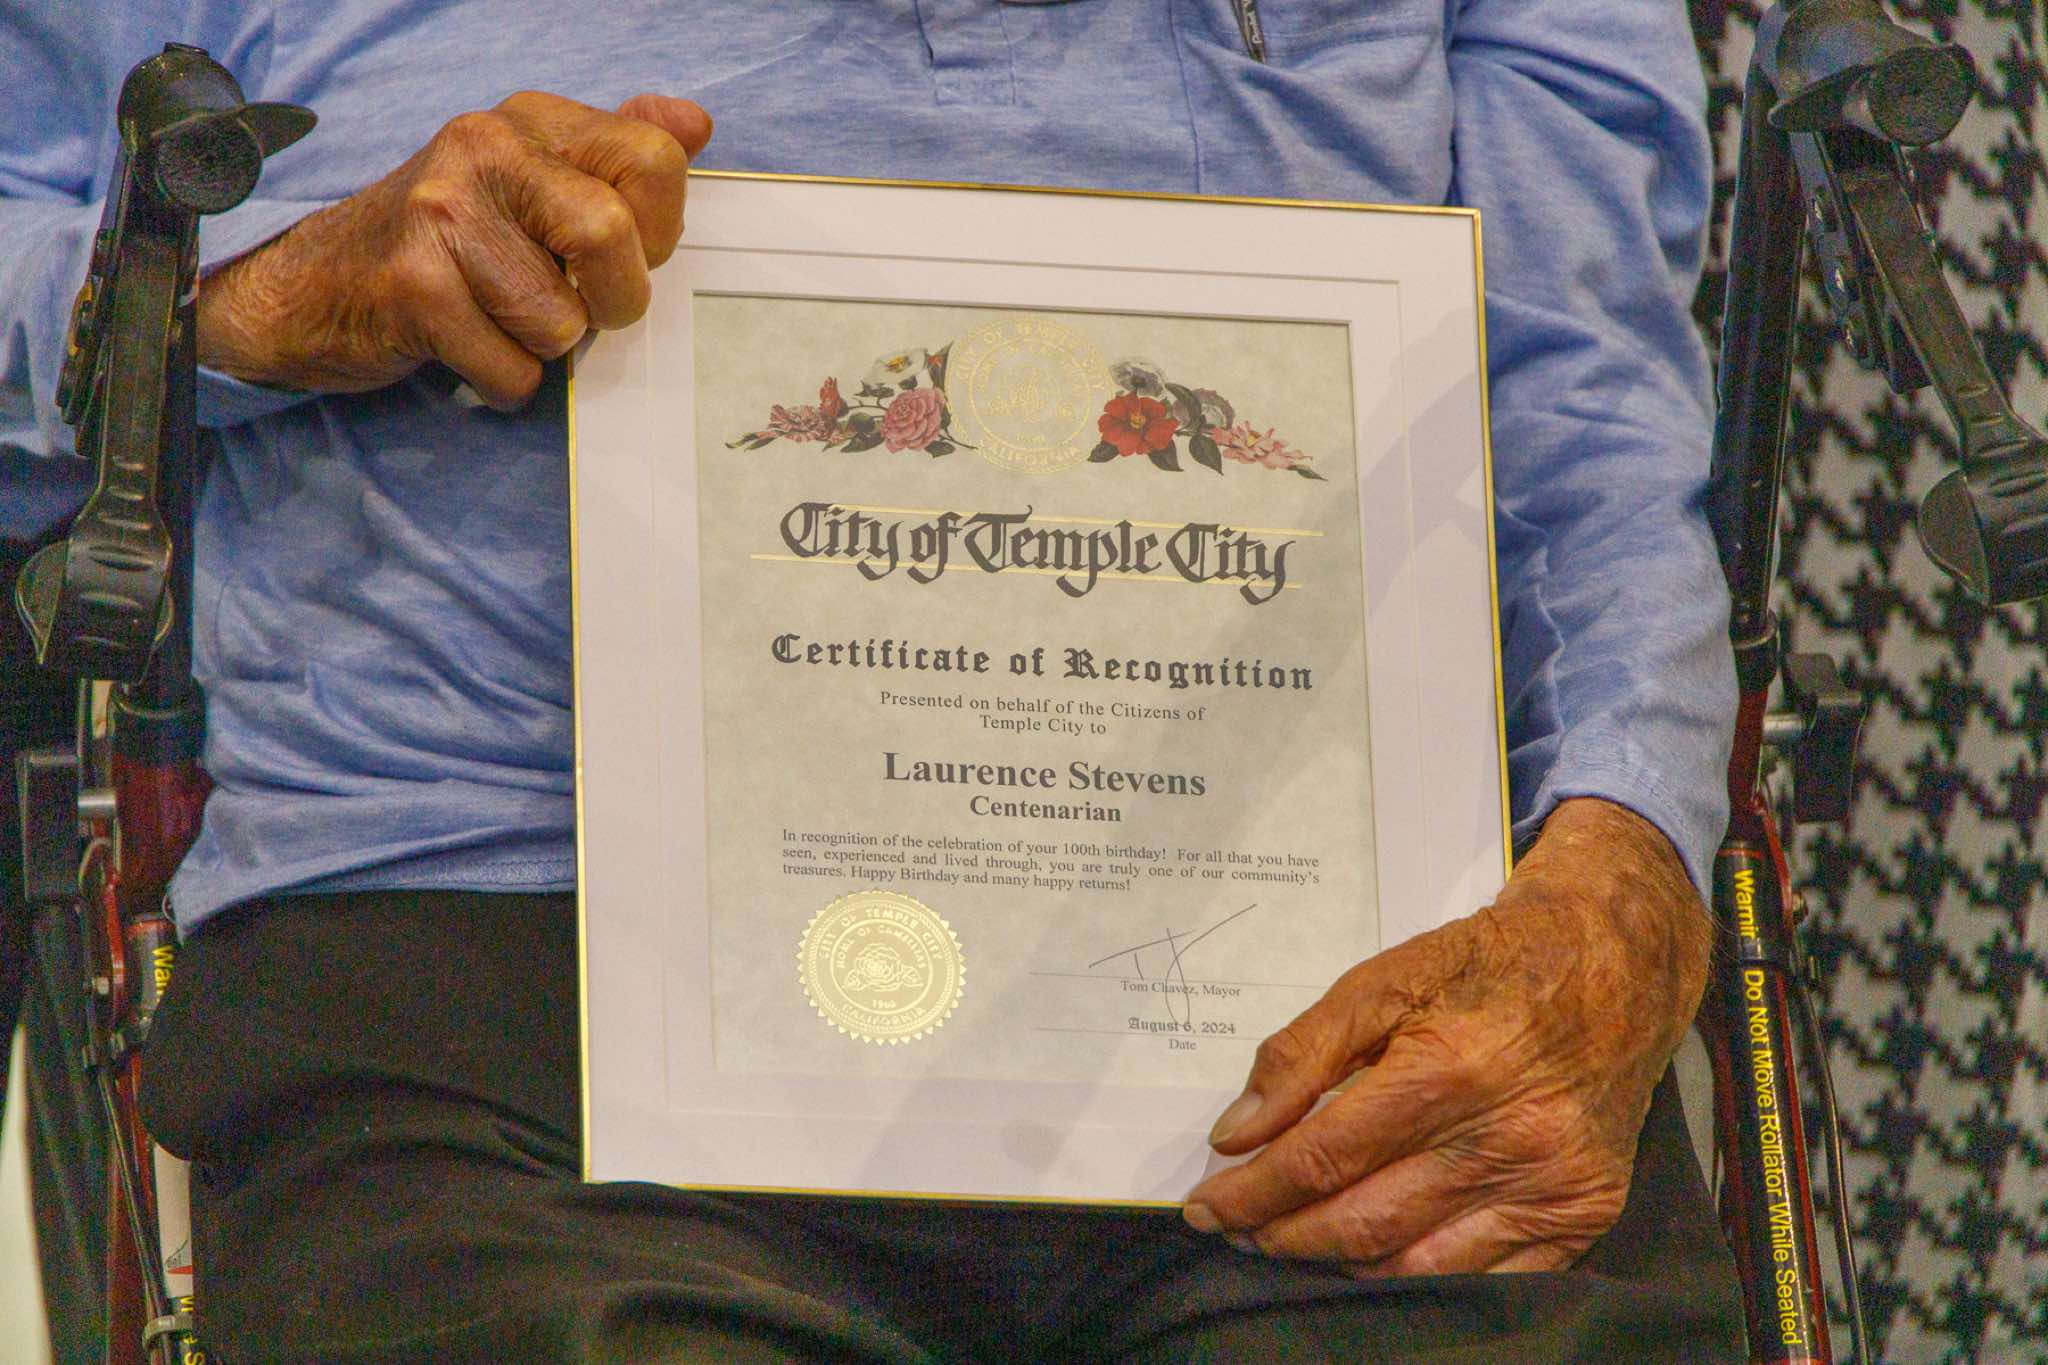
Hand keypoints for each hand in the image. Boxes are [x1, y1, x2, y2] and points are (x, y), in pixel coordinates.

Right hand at [197, 90, 712, 409]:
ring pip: (561, 320)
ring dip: (543, 347)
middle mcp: (484, 147)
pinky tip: (465, 349)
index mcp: (530, 119)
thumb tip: (694, 126)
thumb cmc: (445, 244)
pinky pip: (513, 368)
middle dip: (611, 302)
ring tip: (496, 318)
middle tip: (572, 307)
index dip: (657, 234)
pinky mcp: (413, 286)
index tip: (615, 256)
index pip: (654, 164)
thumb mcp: (533, 180)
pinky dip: (504, 381)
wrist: (314, 287)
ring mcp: (441, 213)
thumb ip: (615, 152)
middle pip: (611, 238)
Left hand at [1181, 797, 1709, 1274]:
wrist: (1612, 965)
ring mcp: (1549, 1185)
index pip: (1321, 1160)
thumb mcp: (1383, 978)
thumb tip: (1236, 1134)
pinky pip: (1486, 1281)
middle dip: (1282, 1235)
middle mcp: (1502, 1139)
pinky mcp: (1583, 1212)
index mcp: (1444, 1071)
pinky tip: (1375, 1256)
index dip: (1252, 1193)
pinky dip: (1417, 1277)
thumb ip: (1302, 1054)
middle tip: (1238, 1229)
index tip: (1205, 1207)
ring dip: (1340, 1263)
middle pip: (1361, 1222)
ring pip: (1416, 1265)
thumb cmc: (1486, 966)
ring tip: (1294, 1240)